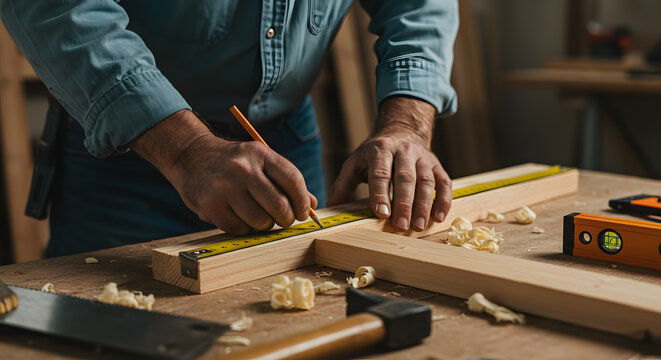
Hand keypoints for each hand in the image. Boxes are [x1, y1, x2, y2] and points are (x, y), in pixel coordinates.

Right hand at [131, 110, 315, 233]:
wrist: (191, 156)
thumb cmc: (233, 162)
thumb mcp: (260, 161)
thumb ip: (285, 180)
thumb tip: (312, 204)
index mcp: (260, 154)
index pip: (293, 180)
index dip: (303, 202)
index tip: (302, 213)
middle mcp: (243, 169)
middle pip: (279, 205)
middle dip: (286, 218)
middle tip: (283, 220)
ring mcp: (225, 187)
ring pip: (260, 221)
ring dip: (264, 225)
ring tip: (256, 215)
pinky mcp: (210, 205)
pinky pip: (239, 229)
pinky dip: (243, 228)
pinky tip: (238, 216)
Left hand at [327, 97, 451, 230]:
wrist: (402, 131)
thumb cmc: (375, 154)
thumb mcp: (355, 163)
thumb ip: (343, 184)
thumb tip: (331, 206)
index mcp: (380, 150)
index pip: (381, 173)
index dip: (381, 193)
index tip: (381, 213)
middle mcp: (404, 151)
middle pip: (405, 178)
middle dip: (404, 203)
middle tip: (401, 225)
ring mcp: (423, 157)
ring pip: (426, 181)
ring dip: (424, 205)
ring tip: (419, 225)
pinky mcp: (437, 165)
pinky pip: (444, 182)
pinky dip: (443, 200)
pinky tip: (439, 216)